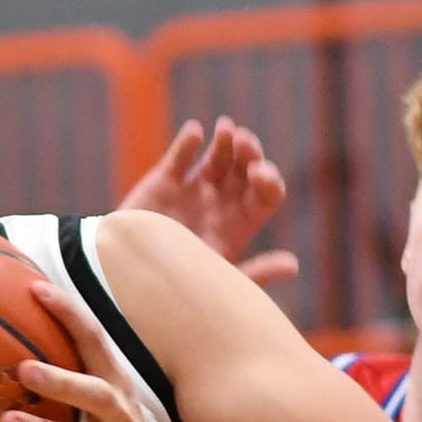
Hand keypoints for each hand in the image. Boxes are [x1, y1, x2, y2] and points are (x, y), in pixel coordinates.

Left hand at [0, 282, 180, 421]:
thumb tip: (13, 331)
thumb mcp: (108, 395)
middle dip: (61, 381)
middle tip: (23, 368)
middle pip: (94, 395)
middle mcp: (115, 418)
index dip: (69, 314)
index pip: (95, 341)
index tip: (36, 290)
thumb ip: (71, 370)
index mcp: (114, 386)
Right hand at [118, 116, 295, 285]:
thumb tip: (293, 264)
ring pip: (219, 155)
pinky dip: (189, 141)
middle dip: (250, 152)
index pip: (266, 194)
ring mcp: (194, 189)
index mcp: (241, 224)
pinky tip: (195, 133)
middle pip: (246, 167)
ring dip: (227, 140)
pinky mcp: (165, 182)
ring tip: (227, 131)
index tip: (259, 176)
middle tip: (245, 144)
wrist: (127, 282)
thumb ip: (256, 273)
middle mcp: (221, 203)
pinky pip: (181, 156)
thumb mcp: (218, 282)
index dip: (268, 180)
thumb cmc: (177, 289)